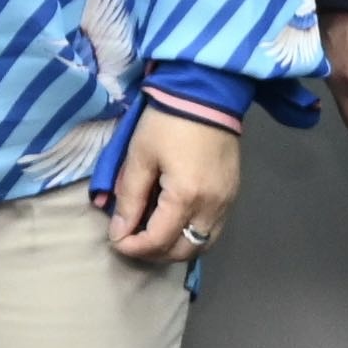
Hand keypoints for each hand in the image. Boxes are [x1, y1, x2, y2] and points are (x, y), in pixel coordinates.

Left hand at [109, 109, 242, 265]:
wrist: (208, 95)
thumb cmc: (168, 121)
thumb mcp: (139, 156)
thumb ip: (129, 198)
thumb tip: (119, 231)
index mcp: (186, 197)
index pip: (158, 241)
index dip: (133, 247)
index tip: (115, 240)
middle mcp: (211, 207)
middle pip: (182, 251)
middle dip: (153, 253)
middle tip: (131, 239)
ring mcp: (226, 203)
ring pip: (201, 245)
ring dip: (174, 248)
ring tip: (151, 235)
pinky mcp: (233, 195)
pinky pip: (213, 230)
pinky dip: (191, 235)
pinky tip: (174, 223)